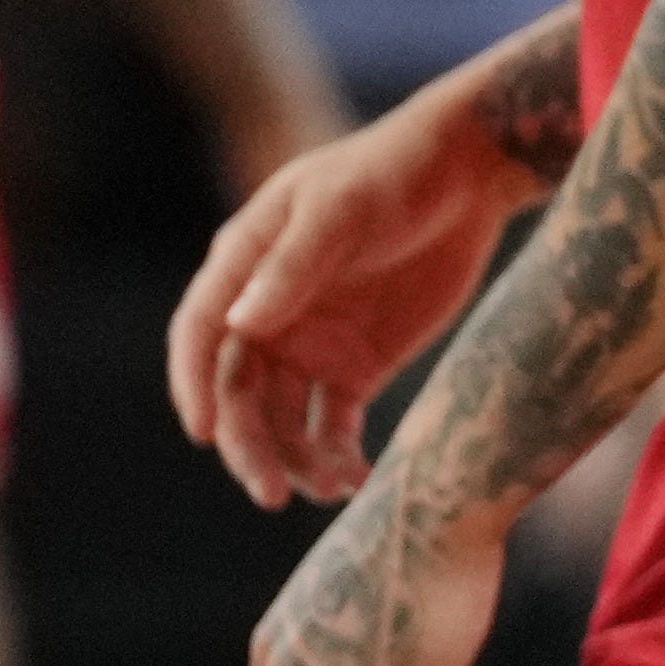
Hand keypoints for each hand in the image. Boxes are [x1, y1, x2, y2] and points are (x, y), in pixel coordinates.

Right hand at [168, 94, 530, 506]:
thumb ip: (292, 266)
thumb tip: (238, 325)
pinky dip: (338, 458)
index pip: (200, 334)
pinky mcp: (355, 369)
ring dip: (297, 461)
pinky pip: (333, 427)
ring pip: (283, 421)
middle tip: (272, 491)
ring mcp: (310, 346)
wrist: (470, 175)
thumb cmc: (392, 174)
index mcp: (243, 266)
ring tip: (333, 488)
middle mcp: (266, 314)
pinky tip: (358, 484)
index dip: (194, 384)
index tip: (204, 432)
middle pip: (239, 393)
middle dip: (249, 445)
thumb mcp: (340, 210)